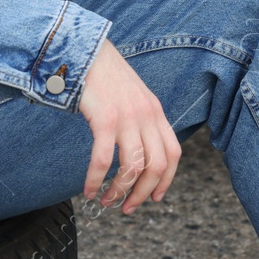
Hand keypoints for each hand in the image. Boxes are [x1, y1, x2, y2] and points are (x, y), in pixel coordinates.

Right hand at [76, 38, 180, 213]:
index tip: (154, 198)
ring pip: (132, 168)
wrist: (85, 50)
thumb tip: (138, 152)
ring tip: (106, 201)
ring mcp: (127, 117)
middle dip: (142, 193)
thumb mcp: (133, 97)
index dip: (166, 180)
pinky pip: (104, 160)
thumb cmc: (105, 77)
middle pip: (156, 166)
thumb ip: (140, 120)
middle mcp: (147, 116)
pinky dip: (95, 180)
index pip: (173, 154)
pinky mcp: (105, 119)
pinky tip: (88, 189)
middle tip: (127, 208)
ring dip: (119, 191)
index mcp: (156, 112)